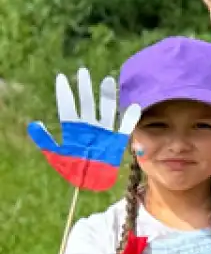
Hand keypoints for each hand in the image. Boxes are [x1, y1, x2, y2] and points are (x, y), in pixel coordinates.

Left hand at [27, 68, 141, 191]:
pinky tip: (133, 106)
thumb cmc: (73, 170)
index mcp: (74, 130)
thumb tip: (34, 124)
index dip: (65, 93)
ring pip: (106, 109)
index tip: (61, 78)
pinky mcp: (116, 140)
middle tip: (83, 71)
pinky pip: (124, 127)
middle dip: (85, 87)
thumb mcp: (56, 155)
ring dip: (107, 96)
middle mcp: (89, 127)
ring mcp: (103, 132)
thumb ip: (46, 140)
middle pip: (87, 103)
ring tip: (108, 80)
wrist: (90, 182)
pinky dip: (129, 118)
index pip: (68, 107)